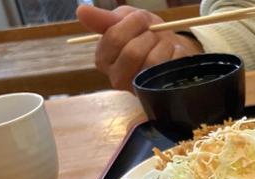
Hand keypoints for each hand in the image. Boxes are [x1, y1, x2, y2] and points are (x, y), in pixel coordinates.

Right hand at [76, 5, 202, 91]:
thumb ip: (103, 19)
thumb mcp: (123, 20)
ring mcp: (138, 89)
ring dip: (162, 44)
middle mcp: (117, 79)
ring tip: (164, 42)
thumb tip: (80, 11)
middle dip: (148, 35)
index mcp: (103, 59)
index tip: (140, 19)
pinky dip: (175, 54)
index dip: (132, 23)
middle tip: (153, 32)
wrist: (169, 49)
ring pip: (151, 62)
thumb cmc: (143, 35)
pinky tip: (172, 53)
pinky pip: (169, 69)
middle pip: (132, 52)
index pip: (114, 38)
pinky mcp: (158, 93)